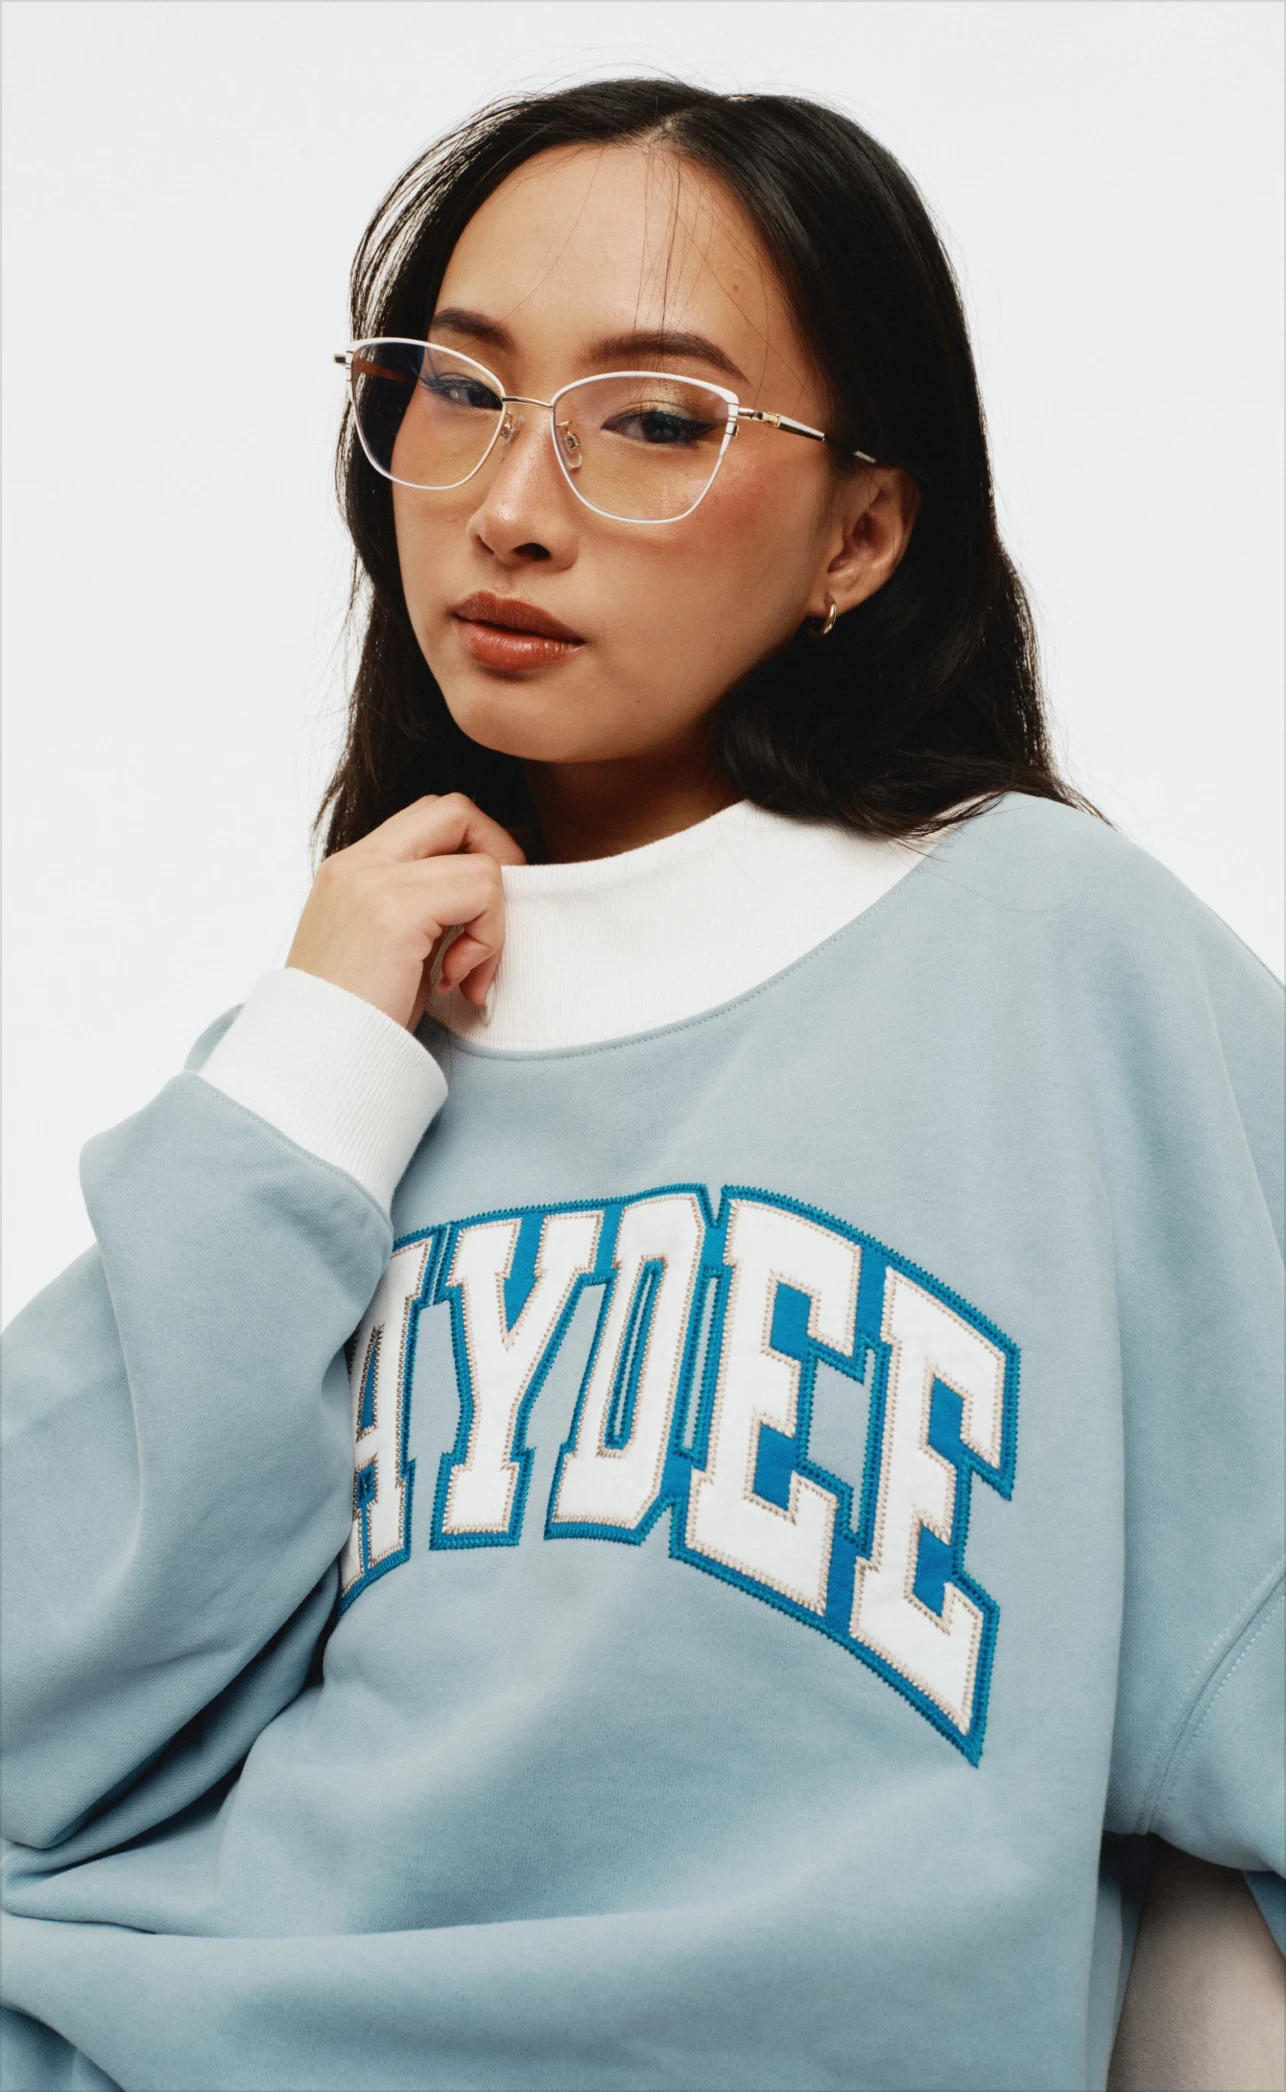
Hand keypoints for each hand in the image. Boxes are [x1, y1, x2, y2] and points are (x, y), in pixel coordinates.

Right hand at [285, 794, 526, 1031]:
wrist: (310, 1067)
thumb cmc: (354, 1024)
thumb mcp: (388, 951)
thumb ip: (423, 912)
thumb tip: (486, 896)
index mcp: (351, 870)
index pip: (431, 819)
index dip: (472, 853)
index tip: (475, 920)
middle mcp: (358, 864)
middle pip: (456, 810)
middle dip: (498, 861)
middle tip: (490, 927)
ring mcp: (373, 882)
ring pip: (481, 858)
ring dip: (494, 921)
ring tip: (465, 973)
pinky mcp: (395, 911)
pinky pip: (483, 890)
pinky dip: (489, 940)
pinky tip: (456, 983)